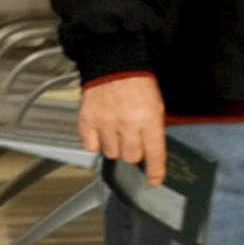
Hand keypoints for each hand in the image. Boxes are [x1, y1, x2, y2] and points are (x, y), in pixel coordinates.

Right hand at [81, 71, 166, 185]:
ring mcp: (105, 123)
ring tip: (115, 132)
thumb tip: (150, 151)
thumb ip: (152, 129)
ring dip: (114, 146)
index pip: (154, 153)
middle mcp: (127, 124)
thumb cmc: (137, 83)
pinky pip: (91, 145)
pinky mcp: (87, 120)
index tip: (153, 180)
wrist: (114, 64)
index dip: (154, 171)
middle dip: (133, 152)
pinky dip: (95, 142)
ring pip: (111, 153)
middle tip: (132, 140)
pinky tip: (101, 131)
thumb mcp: (156, 105)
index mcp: (149, 119)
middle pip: (130, 157)